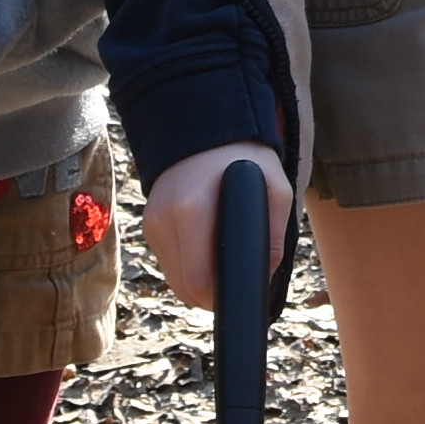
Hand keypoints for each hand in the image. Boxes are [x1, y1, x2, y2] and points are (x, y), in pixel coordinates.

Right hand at [148, 144, 287, 311]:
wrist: (204, 126)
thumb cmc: (245, 158)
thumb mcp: (275, 190)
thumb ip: (274, 235)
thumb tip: (263, 275)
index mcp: (192, 211)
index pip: (198, 282)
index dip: (221, 297)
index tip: (240, 293)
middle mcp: (164, 219)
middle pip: (184, 288)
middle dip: (212, 294)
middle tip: (237, 283)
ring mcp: (152, 223)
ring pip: (175, 279)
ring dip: (199, 281)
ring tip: (224, 260)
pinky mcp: (149, 224)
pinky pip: (169, 262)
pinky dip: (188, 264)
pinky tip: (207, 246)